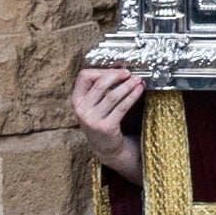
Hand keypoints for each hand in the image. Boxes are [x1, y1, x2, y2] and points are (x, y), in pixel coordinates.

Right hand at [73, 62, 145, 179]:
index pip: (84, 77)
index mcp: (77, 100)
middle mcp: (82, 110)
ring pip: (113, 95)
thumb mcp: (92, 104)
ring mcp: (93, 120)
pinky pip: (122, 107)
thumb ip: (98, 88)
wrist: (104, 146)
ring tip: (137, 80)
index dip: (101, 70)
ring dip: (128, 85)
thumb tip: (119, 68)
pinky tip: (139, 90)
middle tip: (129, 73)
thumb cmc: (100, 119)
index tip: (116, 71)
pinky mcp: (106, 127)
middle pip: (100, 84)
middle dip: (117, 75)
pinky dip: (132, 96)